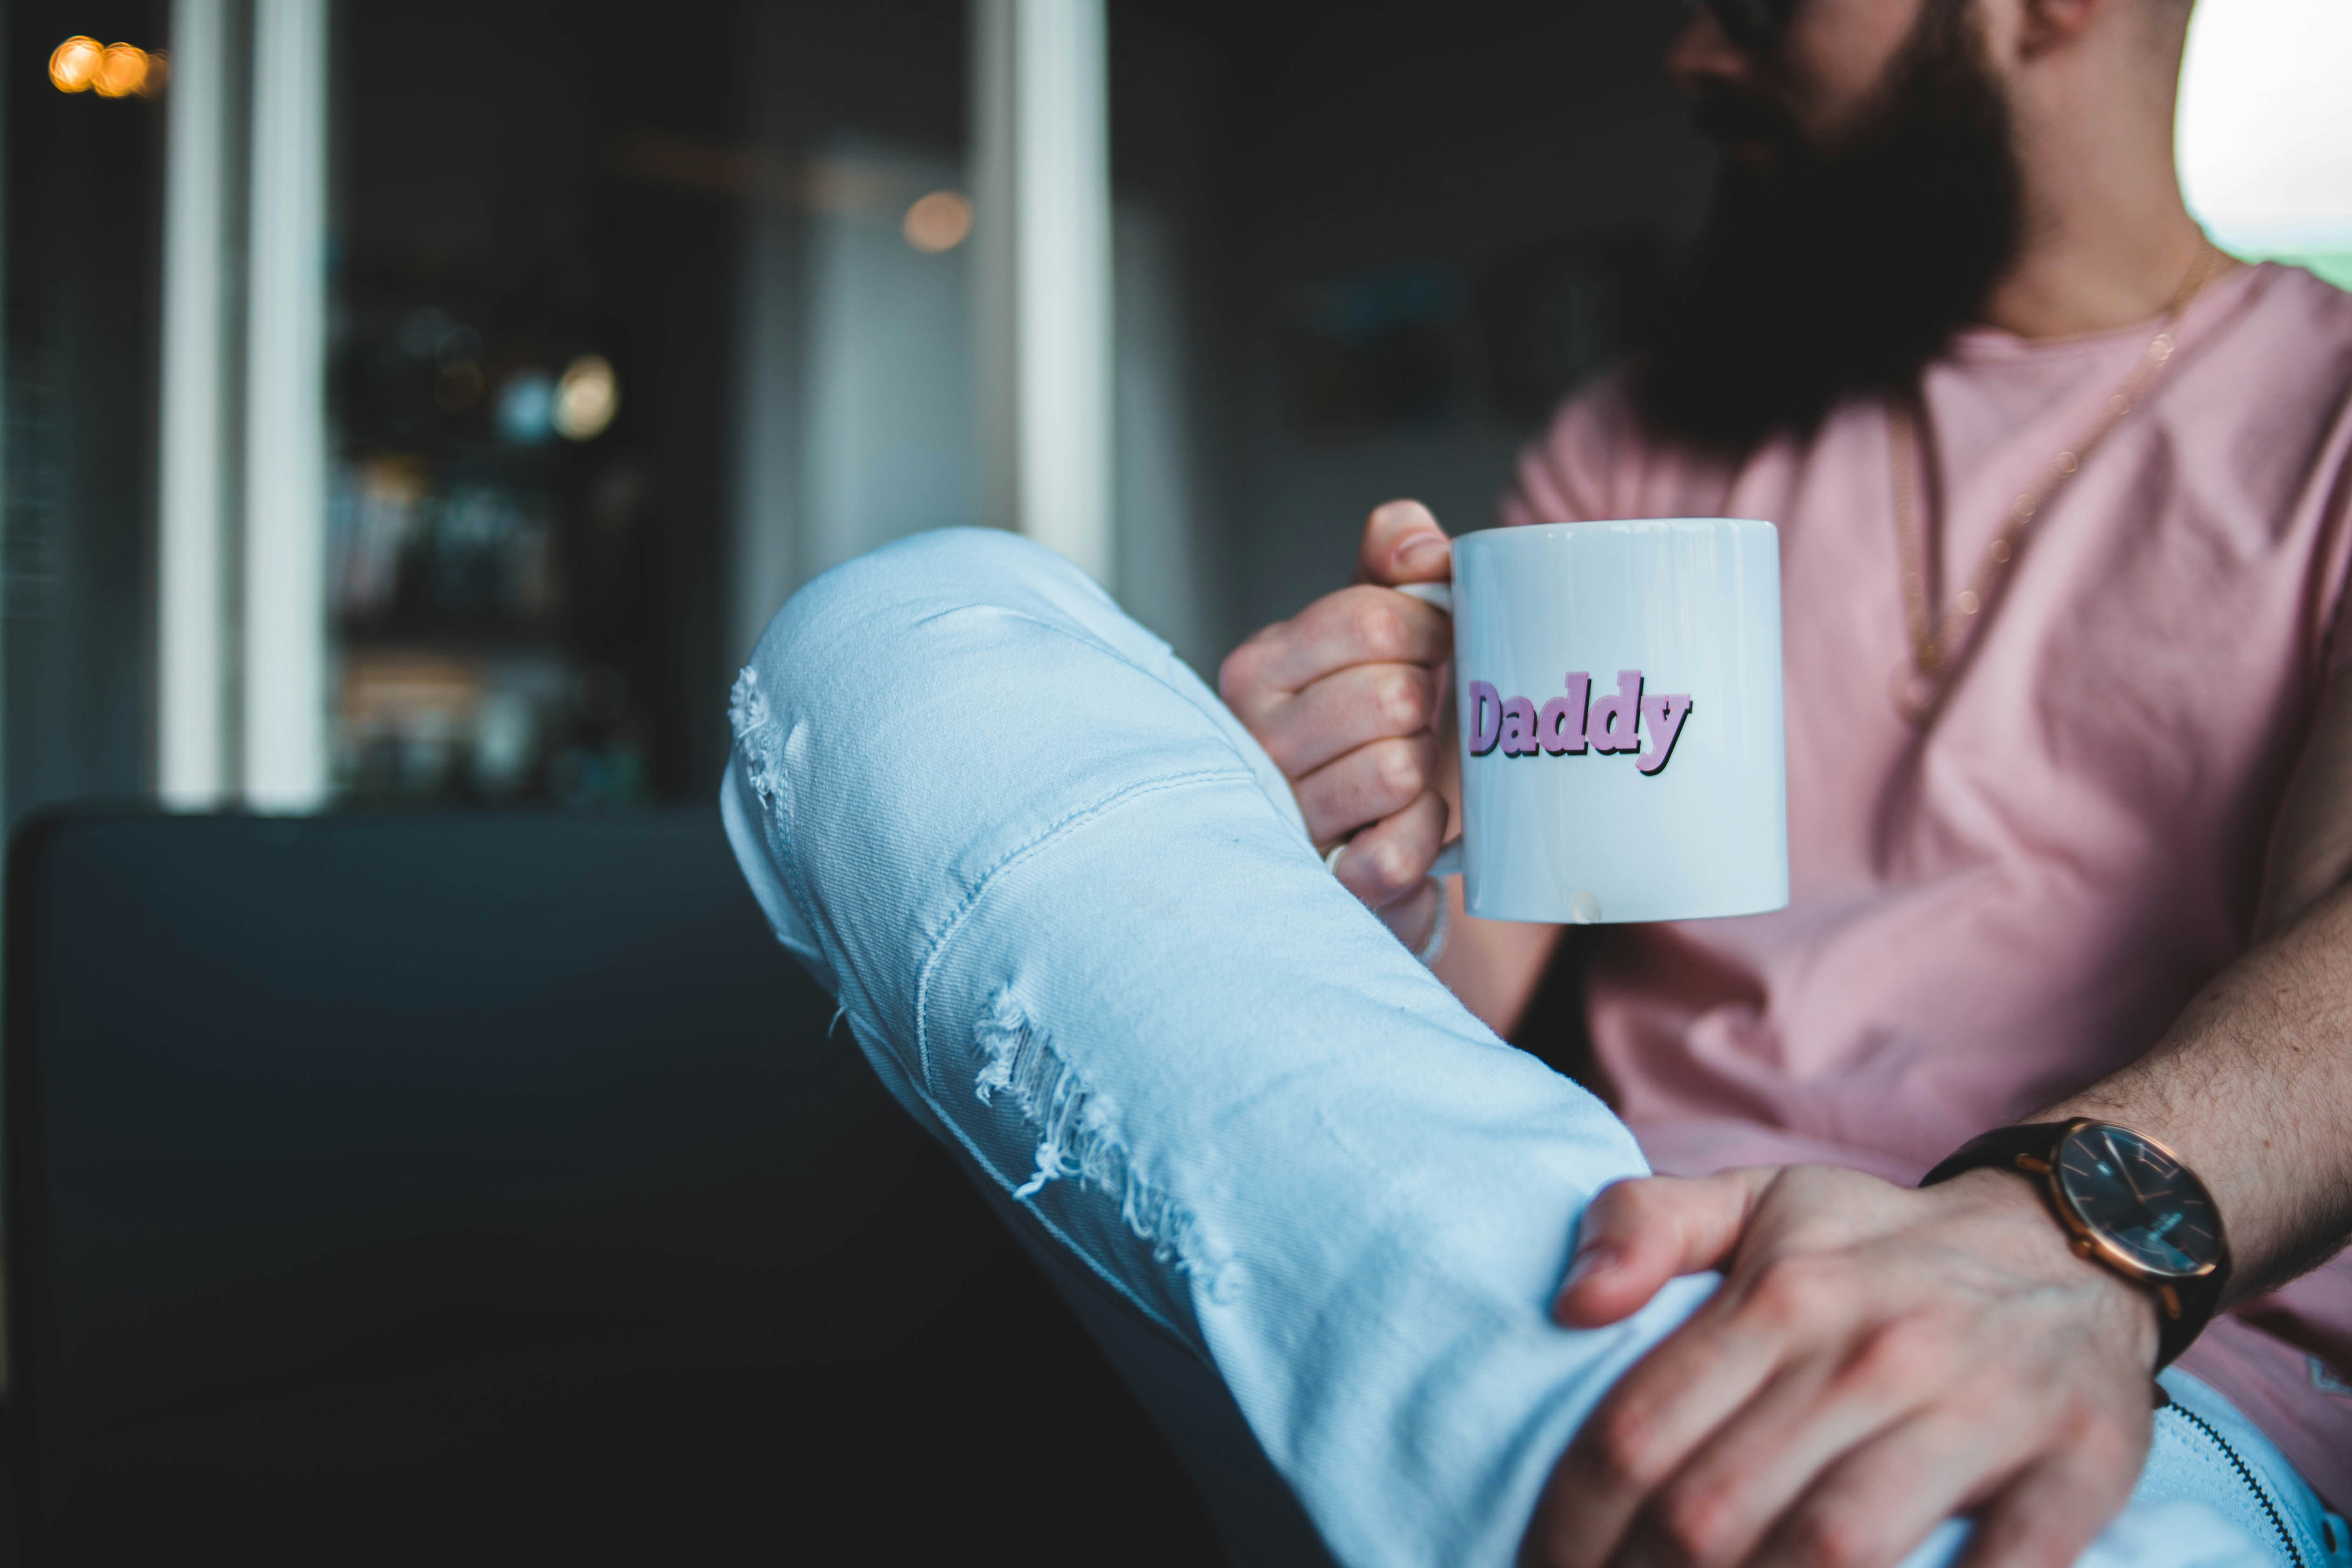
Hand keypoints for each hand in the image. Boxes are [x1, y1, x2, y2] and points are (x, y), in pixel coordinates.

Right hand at [1219, 500, 1454, 946]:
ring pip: (1397, 769)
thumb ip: (1393, 560)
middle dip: (1428, 706)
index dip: (1432, 628)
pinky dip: (1422, 838)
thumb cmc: (1378, 723)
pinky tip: (1410, 826)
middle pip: (1392, 693)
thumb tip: (1420, 545)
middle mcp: (1254, 743)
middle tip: (1415, 721)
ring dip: (1427, 772)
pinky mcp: (1322, 886)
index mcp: (1259, 668)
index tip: (1437, 645)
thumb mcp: (1380, 627)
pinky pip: (1394, 854)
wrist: (1380, 841)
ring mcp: (1283, 819)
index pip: (1371, 619)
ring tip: (1407, 775)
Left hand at [1524, 1165, 2162, 1567]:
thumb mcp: (1759, 1199)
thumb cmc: (1883, 1245)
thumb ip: (1646, 1226)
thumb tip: (1571, 1302)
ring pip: (1834, 1550)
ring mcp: (1977, 1413)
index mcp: (1781, 1295)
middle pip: (1714, 1511)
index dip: (1571, 1526)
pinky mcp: (2076, 1468)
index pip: (1637, 1434)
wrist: (2077, 1242)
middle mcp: (1869, 1353)